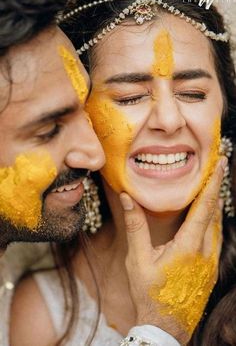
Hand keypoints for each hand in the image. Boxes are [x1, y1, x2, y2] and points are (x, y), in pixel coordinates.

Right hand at [120, 157, 226, 344]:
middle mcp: (206, 252)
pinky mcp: (210, 269)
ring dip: (214, 204)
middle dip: (216, 187)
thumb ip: (135, 226)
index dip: (213, 183)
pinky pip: (215, 238)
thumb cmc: (149, 294)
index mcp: (189, 246)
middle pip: (215, 212)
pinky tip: (206, 216)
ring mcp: (211, 262)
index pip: (204, 207)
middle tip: (217, 167)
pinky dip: (212, 220)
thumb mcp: (137, 260)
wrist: (165, 327)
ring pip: (217, 225)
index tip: (222, 163)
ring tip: (211, 186)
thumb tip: (128, 197)